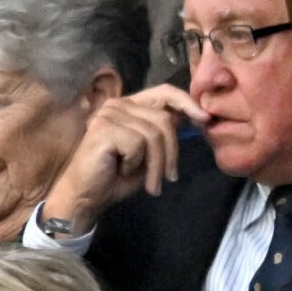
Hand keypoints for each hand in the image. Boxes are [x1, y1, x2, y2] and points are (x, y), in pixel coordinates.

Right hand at [43, 85, 209, 234]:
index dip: (187, 103)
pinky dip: (136, 164)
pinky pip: (138, 144)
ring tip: (150, 183)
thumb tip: (193, 118)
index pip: (164, 92)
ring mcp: (109, 114)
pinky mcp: (103, 129)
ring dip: (156, 165)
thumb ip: (165, 134)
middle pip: (163, 120)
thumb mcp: (149, 154)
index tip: (205, 119)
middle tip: (169, 178)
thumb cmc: (116, 177)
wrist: (85, 198)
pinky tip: (121, 170)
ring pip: (153, 134)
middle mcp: (119, 104)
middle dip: (171, 153)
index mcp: (131, 106)